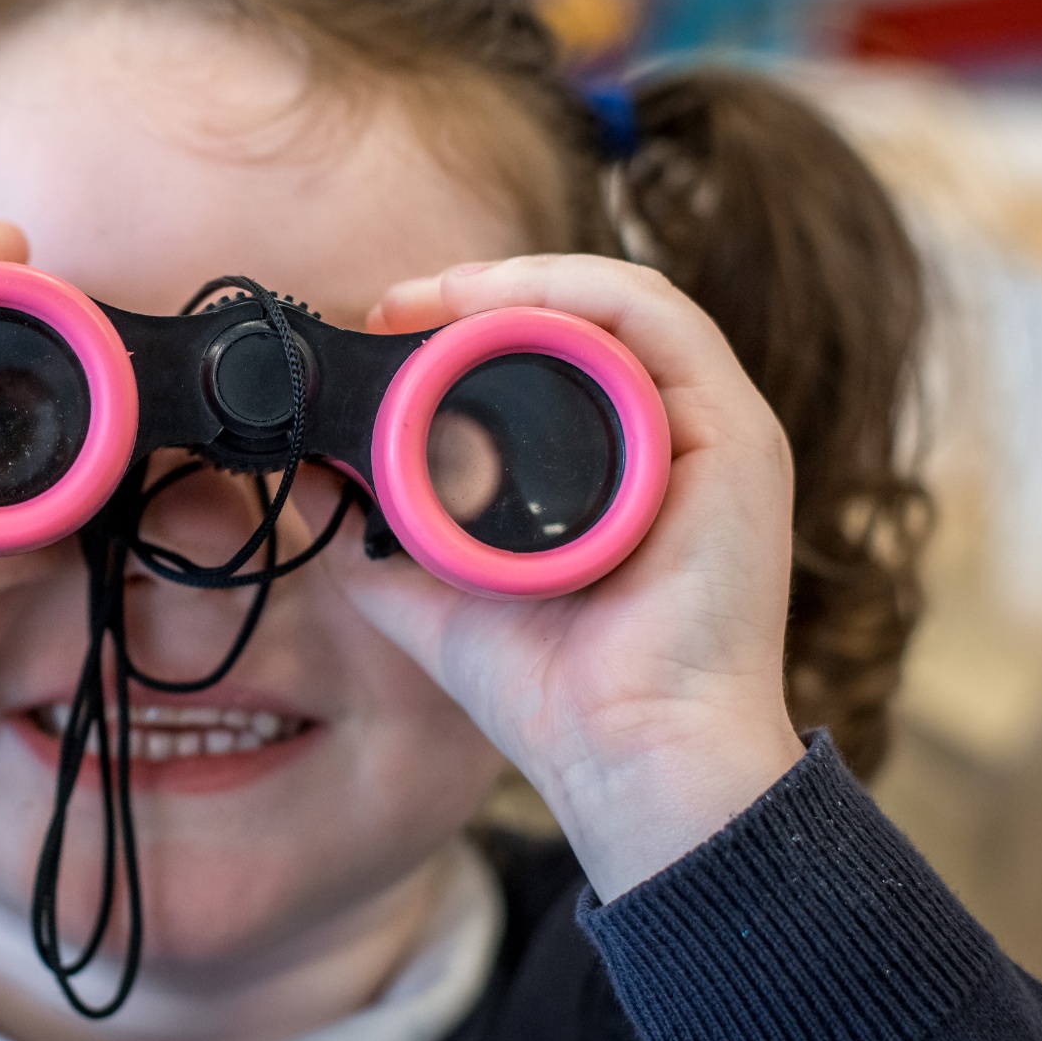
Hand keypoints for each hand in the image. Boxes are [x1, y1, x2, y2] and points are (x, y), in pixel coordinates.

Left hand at [346, 255, 805, 900]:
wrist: (627, 757)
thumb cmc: (552, 693)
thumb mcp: (433, 592)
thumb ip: (369, 535)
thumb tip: (302, 472)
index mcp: (616, 471)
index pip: (551, 356)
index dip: (466, 324)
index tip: (382, 323)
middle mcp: (670, 440)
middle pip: (584, 323)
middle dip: (485, 294)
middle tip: (397, 302)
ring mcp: (711, 434)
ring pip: (621, 308)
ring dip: (525, 283)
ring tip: (437, 294)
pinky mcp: (739, 436)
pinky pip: (664, 322)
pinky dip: (581, 292)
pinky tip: (505, 300)